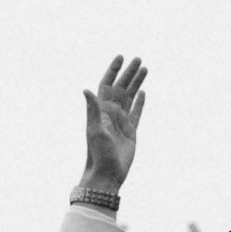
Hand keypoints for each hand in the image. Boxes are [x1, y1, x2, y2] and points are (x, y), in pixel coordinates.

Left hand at [79, 56, 147, 190]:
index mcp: (102, 110)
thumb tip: (86, 89)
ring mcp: (121, 122)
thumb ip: (92, 109)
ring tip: (144, 69)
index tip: (120, 57)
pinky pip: (136, 113)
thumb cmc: (98, 154)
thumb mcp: (95, 130)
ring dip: (136, 83)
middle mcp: (111, 113)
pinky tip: (143, 92)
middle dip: (129, 73)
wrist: (106, 174)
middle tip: (138, 59)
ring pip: (130, 97)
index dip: (113, 70)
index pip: (107, 85)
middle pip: (121, 87)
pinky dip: (140, 102)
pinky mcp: (131, 131)